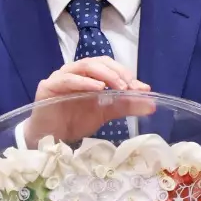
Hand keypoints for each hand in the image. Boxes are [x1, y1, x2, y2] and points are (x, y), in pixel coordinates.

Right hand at [21, 58, 154, 144]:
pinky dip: (84, 82)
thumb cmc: (74, 121)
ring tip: (118, 86)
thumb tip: (151, 103)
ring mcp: (60, 77)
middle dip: (116, 72)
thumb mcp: (105, 112)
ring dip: (103, 74)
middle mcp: (74, 71)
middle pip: (97, 62)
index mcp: (88, 75)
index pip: (109, 65)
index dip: (125, 73)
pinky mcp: (48, 86)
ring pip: (84, 66)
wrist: (51, 138)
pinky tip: (97, 88)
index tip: (141, 87)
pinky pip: (67, 79)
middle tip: (130, 86)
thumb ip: (126, 105)